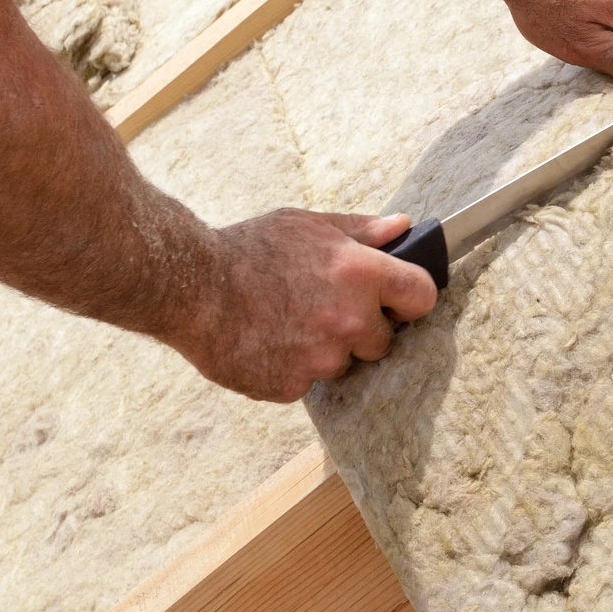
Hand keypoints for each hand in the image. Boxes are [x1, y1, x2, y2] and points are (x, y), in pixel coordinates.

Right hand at [166, 210, 437, 400]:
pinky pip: (306, 382)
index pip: (422, 296)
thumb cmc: (248, 250)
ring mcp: (322, 358)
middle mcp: (350, 319)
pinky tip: (268, 343)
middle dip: (362, 329)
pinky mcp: (292, 386)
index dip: (411, 298)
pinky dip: (291, 369)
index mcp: (361, 273)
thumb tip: (402, 226)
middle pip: (384, 340)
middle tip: (324, 309)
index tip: (397, 301)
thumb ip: (361, 229)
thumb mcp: (308, 225)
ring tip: (287, 323)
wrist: (190, 288)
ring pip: (342, 364)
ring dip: (325, 351)